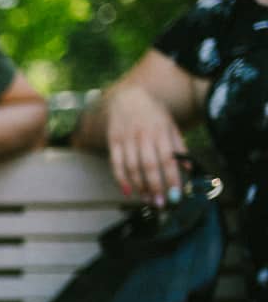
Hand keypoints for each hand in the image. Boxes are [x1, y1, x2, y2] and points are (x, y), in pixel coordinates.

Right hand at [100, 84, 188, 205]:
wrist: (128, 97)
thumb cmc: (153, 114)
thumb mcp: (170, 126)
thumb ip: (179, 146)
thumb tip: (188, 167)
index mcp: (161, 132)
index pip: (168, 159)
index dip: (171, 179)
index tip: (175, 195)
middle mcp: (143, 136)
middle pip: (148, 166)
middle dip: (155, 187)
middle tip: (160, 203)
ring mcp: (126, 139)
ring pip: (132, 167)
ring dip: (139, 186)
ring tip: (147, 200)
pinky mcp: (113, 142)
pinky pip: (116, 164)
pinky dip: (121, 179)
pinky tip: (127, 191)